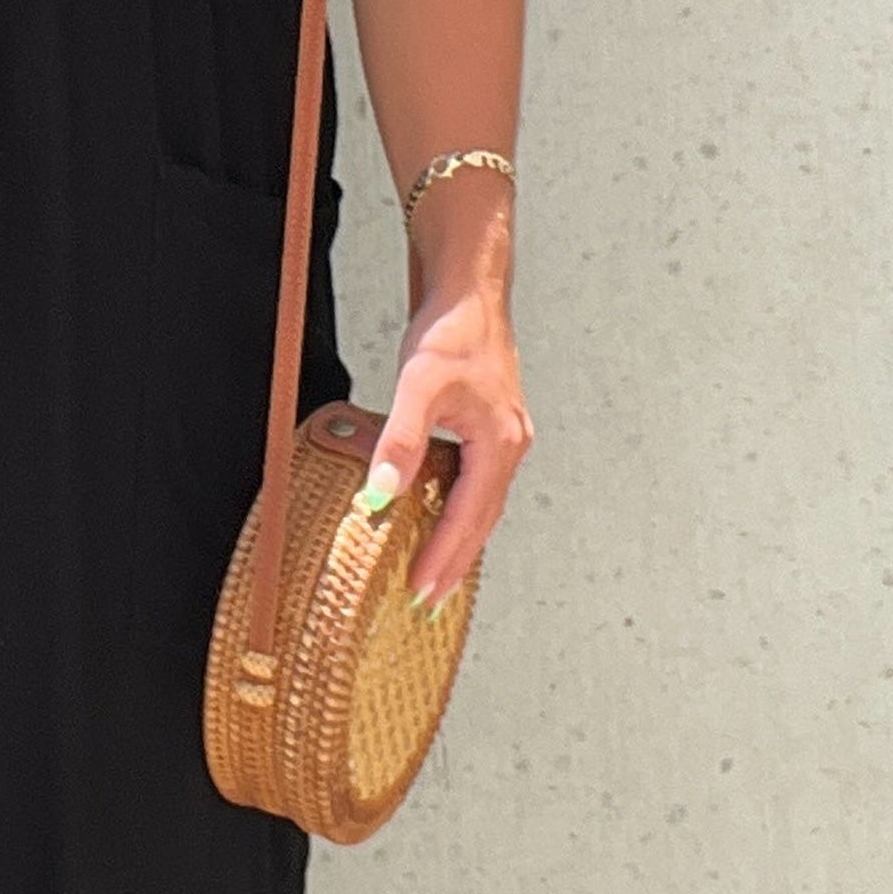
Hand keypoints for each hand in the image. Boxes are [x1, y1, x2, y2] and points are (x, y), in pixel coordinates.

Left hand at [361, 278, 531, 607]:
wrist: (471, 290)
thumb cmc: (453, 330)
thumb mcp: (418, 383)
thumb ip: (402, 439)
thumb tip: (383, 492)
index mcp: (499, 443)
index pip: (468, 517)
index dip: (443, 557)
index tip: (420, 592)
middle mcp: (509, 446)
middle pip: (481, 521)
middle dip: (455, 564)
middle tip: (428, 603)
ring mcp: (504, 438)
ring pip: (482, 506)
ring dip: (460, 543)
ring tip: (435, 577)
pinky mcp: (490, 429)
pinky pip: (477, 486)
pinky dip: (461, 513)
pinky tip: (441, 523)